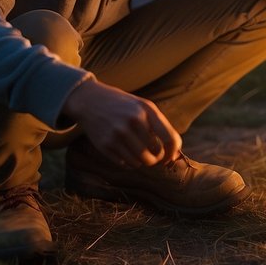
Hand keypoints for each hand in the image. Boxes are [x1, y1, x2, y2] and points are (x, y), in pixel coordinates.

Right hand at [62, 79, 181, 166]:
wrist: (90, 100)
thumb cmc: (124, 105)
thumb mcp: (144, 106)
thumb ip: (161, 126)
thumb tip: (175, 153)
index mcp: (146, 110)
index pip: (170, 139)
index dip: (173, 152)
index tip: (170, 156)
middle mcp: (132, 122)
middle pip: (155, 155)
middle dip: (156, 158)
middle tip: (153, 154)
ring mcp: (117, 134)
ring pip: (140, 162)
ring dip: (143, 161)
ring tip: (139, 152)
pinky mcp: (105, 145)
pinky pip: (125, 164)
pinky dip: (129, 162)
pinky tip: (126, 151)